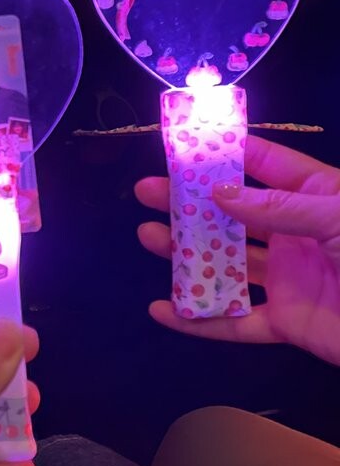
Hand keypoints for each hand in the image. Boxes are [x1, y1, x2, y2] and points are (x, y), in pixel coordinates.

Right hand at [135, 135, 339, 364]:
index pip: (264, 164)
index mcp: (318, 197)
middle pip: (233, 213)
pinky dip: (197, 319)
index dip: (224, 152)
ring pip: (225, 263)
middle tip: (146, 191)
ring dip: (184, 252)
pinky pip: (235, 322)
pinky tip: (163, 309)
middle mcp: (298, 233)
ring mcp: (289, 279)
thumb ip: (279, 206)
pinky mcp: (287, 322)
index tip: (180, 143)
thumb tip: (219, 192)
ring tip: (147, 237)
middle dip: (189, 202)